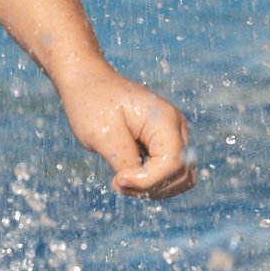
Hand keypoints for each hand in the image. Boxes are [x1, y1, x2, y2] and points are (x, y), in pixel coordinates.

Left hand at [60, 66, 196, 199]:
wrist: (88, 82)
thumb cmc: (91, 104)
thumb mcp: (102, 135)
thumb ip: (124, 162)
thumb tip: (139, 183)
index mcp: (164, 119)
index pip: (172, 164)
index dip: (147, 181)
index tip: (116, 180)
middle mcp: (176, 126)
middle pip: (180, 174)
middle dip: (150, 187)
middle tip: (117, 181)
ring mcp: (173, 134)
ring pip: (180, 177)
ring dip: (152, 188)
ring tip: (121, 180)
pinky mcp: (164, 142)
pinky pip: (169, 173)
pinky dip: (151, 182)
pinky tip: (127, 175)